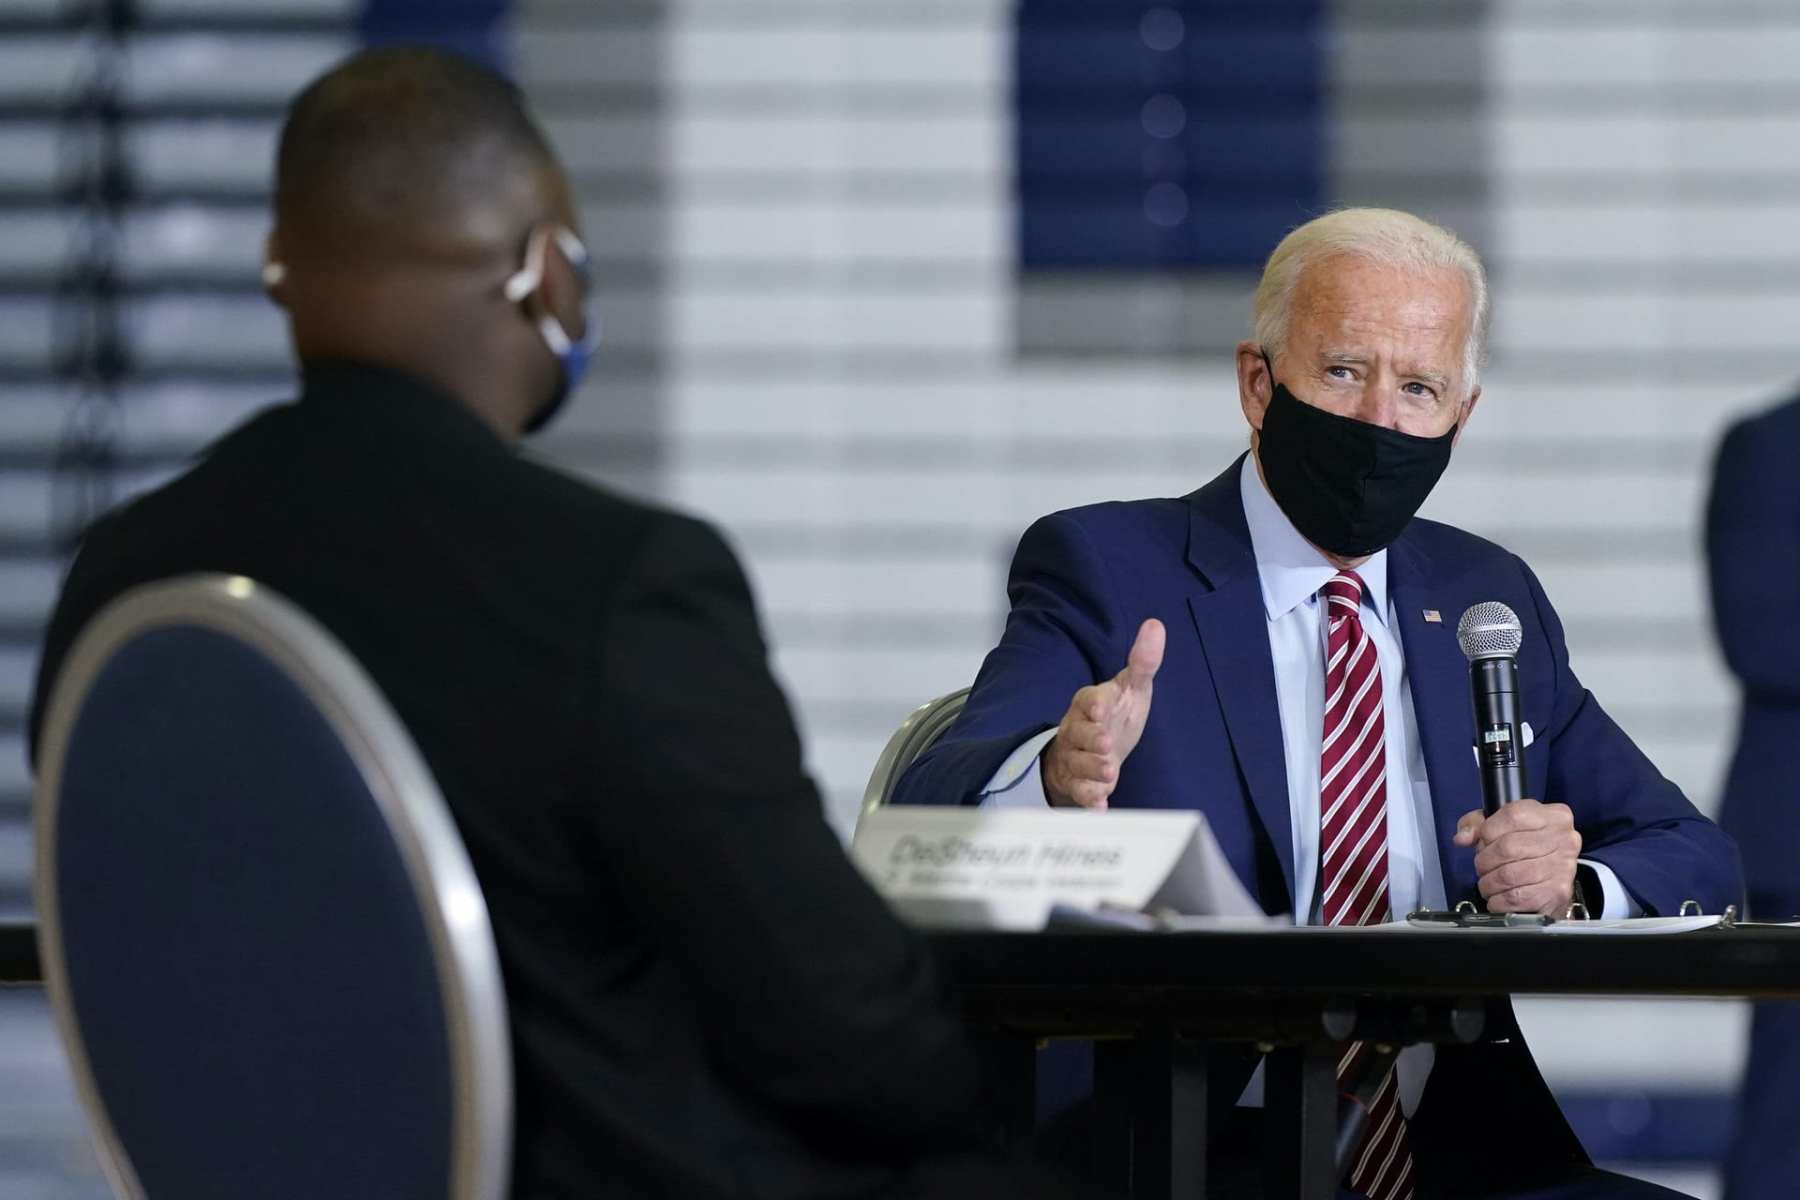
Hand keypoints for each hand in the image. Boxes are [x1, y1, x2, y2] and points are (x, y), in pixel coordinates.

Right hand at [1041, 619, 1164, 808]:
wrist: (1093, 751)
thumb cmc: (1115, 716)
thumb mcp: (1131, 688)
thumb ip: (1143, 662)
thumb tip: (1156, 625)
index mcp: (1091, 703)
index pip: (1088, 700)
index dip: (1095, 704)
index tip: (1101, 707)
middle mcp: (1078, 730)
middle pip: (1079, 734)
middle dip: (1091, 739)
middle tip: (1106, 744)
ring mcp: (1076, 758)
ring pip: (1078, 763)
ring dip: (1092, 769)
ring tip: (1109, 773)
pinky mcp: (1079, 783)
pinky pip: (1079, 792)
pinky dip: (1089, 800)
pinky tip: (1100, 805)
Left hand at [1454, 799, 1581, 915]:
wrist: (1553, 881)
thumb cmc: (1528, 850)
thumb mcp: (1504, 826)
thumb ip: (1478, 825)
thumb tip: (1463, 837)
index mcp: (1553, 816)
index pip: (1512, 815)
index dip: (1488, 830)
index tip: (1483, 841)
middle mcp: (1564, 839)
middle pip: (1507, 847)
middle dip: (1484, 860)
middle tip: (1482, 867)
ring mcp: (1563, 867)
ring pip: (1508, 875)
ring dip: (1488, 883)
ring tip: (1488, 883)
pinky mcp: (1558, 893)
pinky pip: (1515, 898)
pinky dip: (1497, 900)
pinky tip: (1498, 897)